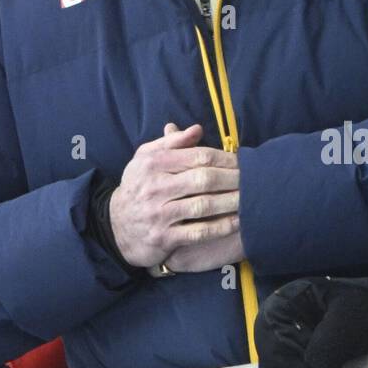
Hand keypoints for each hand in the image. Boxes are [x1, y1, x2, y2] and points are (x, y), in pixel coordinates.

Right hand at [109, 122, 238, 269]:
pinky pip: (199, 232)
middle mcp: (155, 187)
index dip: (224, 158)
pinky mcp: (164, 238)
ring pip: (203, 205)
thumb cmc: (138, 186)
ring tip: (250, 199)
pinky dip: (221, 227)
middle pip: (203, 179)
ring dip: (231, 201)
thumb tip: (197, 129)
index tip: (242, 162)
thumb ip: (170, 143)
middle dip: (232, 179)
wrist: (115, 226)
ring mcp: (159, 214)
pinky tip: (237, 222)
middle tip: (253, 180)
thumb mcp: (145, 159)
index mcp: (153, 163)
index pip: (197, 156)